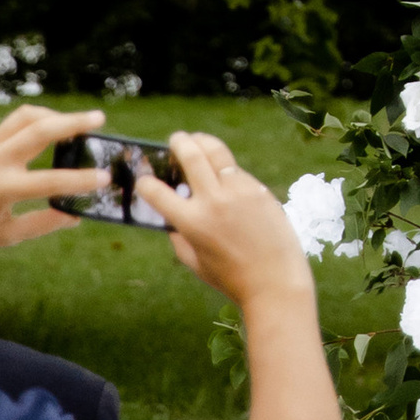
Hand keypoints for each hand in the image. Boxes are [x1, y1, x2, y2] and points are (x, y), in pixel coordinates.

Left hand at [0, 106, 103, 249]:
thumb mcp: (5, 234)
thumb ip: (41, 224)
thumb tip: (75, 215)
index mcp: (1, 189)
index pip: (50, 181)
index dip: (81, 180)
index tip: (105, 178)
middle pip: (40, 129)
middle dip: (73, 122)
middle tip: (99, 119)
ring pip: (27, 116)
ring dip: (55, 116)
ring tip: (76, 122)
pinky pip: (15, 121)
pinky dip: (37, 121)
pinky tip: (50, 129)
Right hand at [137, 134, 312, 306]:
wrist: (275, 279)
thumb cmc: (231, 278)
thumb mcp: (195, 263)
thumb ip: (179, 238)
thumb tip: (171, 218)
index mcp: (191, 222)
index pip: (157, 192)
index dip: (144, 183)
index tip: (143, 179)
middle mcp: (213, 200)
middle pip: (191, 155)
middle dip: (179, 142)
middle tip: (175, 139)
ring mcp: (239, 190)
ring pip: (217, 153)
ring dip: (203, 142)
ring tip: (197, 140)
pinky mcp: (259, 188)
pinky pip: (236, 170)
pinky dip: (225, 168)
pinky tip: (223, 173)